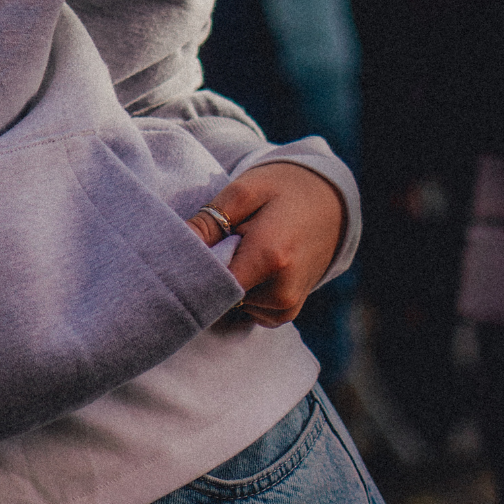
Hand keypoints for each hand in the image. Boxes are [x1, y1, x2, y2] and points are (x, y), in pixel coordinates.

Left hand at [189, 162, 346, 326]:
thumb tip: (172, 248)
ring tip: (244, 246)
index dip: (193, 270)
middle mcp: (281, 293)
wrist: (331, 203)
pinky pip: (247, 309)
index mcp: (270, 258)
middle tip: (224, 238)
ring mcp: (286, 307)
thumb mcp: (244, 191)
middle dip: (211, 270)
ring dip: (228, 278)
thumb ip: (209, 221)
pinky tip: (253, 264)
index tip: (184, 252)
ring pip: (230, 303)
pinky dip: (242, 289)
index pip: (212, 285)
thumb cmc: (282, 190)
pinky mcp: (286, 313)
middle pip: (220, 295)